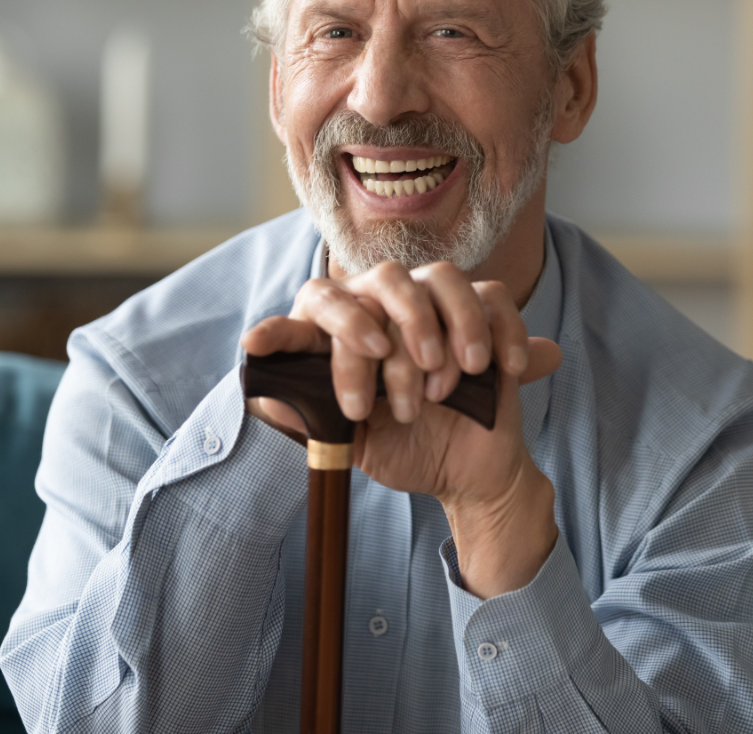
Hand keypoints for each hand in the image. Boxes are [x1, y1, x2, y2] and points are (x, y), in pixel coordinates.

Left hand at [242, 262, 561, 595]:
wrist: (467, 472)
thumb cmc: (404, 448)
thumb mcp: (350, 445)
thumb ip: (310, 421)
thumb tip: (263, 397)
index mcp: (349, 334)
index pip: (313, 310)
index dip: (283, 327)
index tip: (256, 344)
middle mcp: (390, 307)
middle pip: (381, 282)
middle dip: (387, 329)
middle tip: (397, 392)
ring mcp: (439, 306)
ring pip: (440, 280)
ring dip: (441, 333)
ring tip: (441, 391)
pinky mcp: (486, 315)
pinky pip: (492, 299)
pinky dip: (496, 334)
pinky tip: (493, 372)